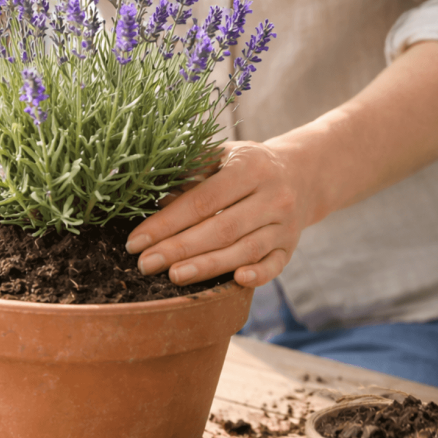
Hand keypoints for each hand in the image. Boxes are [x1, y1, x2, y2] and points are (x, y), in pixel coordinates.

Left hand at [125, 141, 309, 287]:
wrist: (301, 173)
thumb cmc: (245, 165)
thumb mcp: (220, 156)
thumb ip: (190, 173)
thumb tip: (155, 199)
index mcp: (249, 168)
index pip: (202, 201)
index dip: (167, 222)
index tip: (136, 241)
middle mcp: (272, 197)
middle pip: (221, 229)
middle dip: (179, 249)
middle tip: (145, 264)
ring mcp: (285, 224)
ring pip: (245, 250)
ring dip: (208, 266)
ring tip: (174, 276)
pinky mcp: (290, 247)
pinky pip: (275, 265)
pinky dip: (257, 275)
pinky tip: (235, 281)